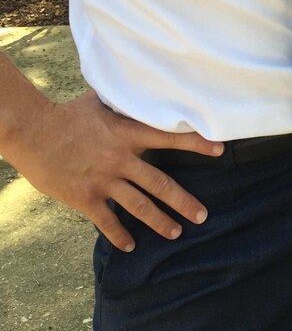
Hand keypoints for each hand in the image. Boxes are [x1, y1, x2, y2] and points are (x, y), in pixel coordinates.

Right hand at [10, 90, 223, 251]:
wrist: (33, 132)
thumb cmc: (66, 114)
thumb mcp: (100, 102)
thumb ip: (123, 102)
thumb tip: (140, 86)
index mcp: (128, 133)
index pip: (170, 138)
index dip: (197, 144)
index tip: (220, 151)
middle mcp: (121, 159)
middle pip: (161, 184)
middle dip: (184, 202)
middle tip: (203, 215)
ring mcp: (104, 180)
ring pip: (140, 206)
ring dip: (160, 222)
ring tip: (176, 233)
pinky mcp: (85, 198)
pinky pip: (108, 221)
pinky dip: (120, 235)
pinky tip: (130, 245)